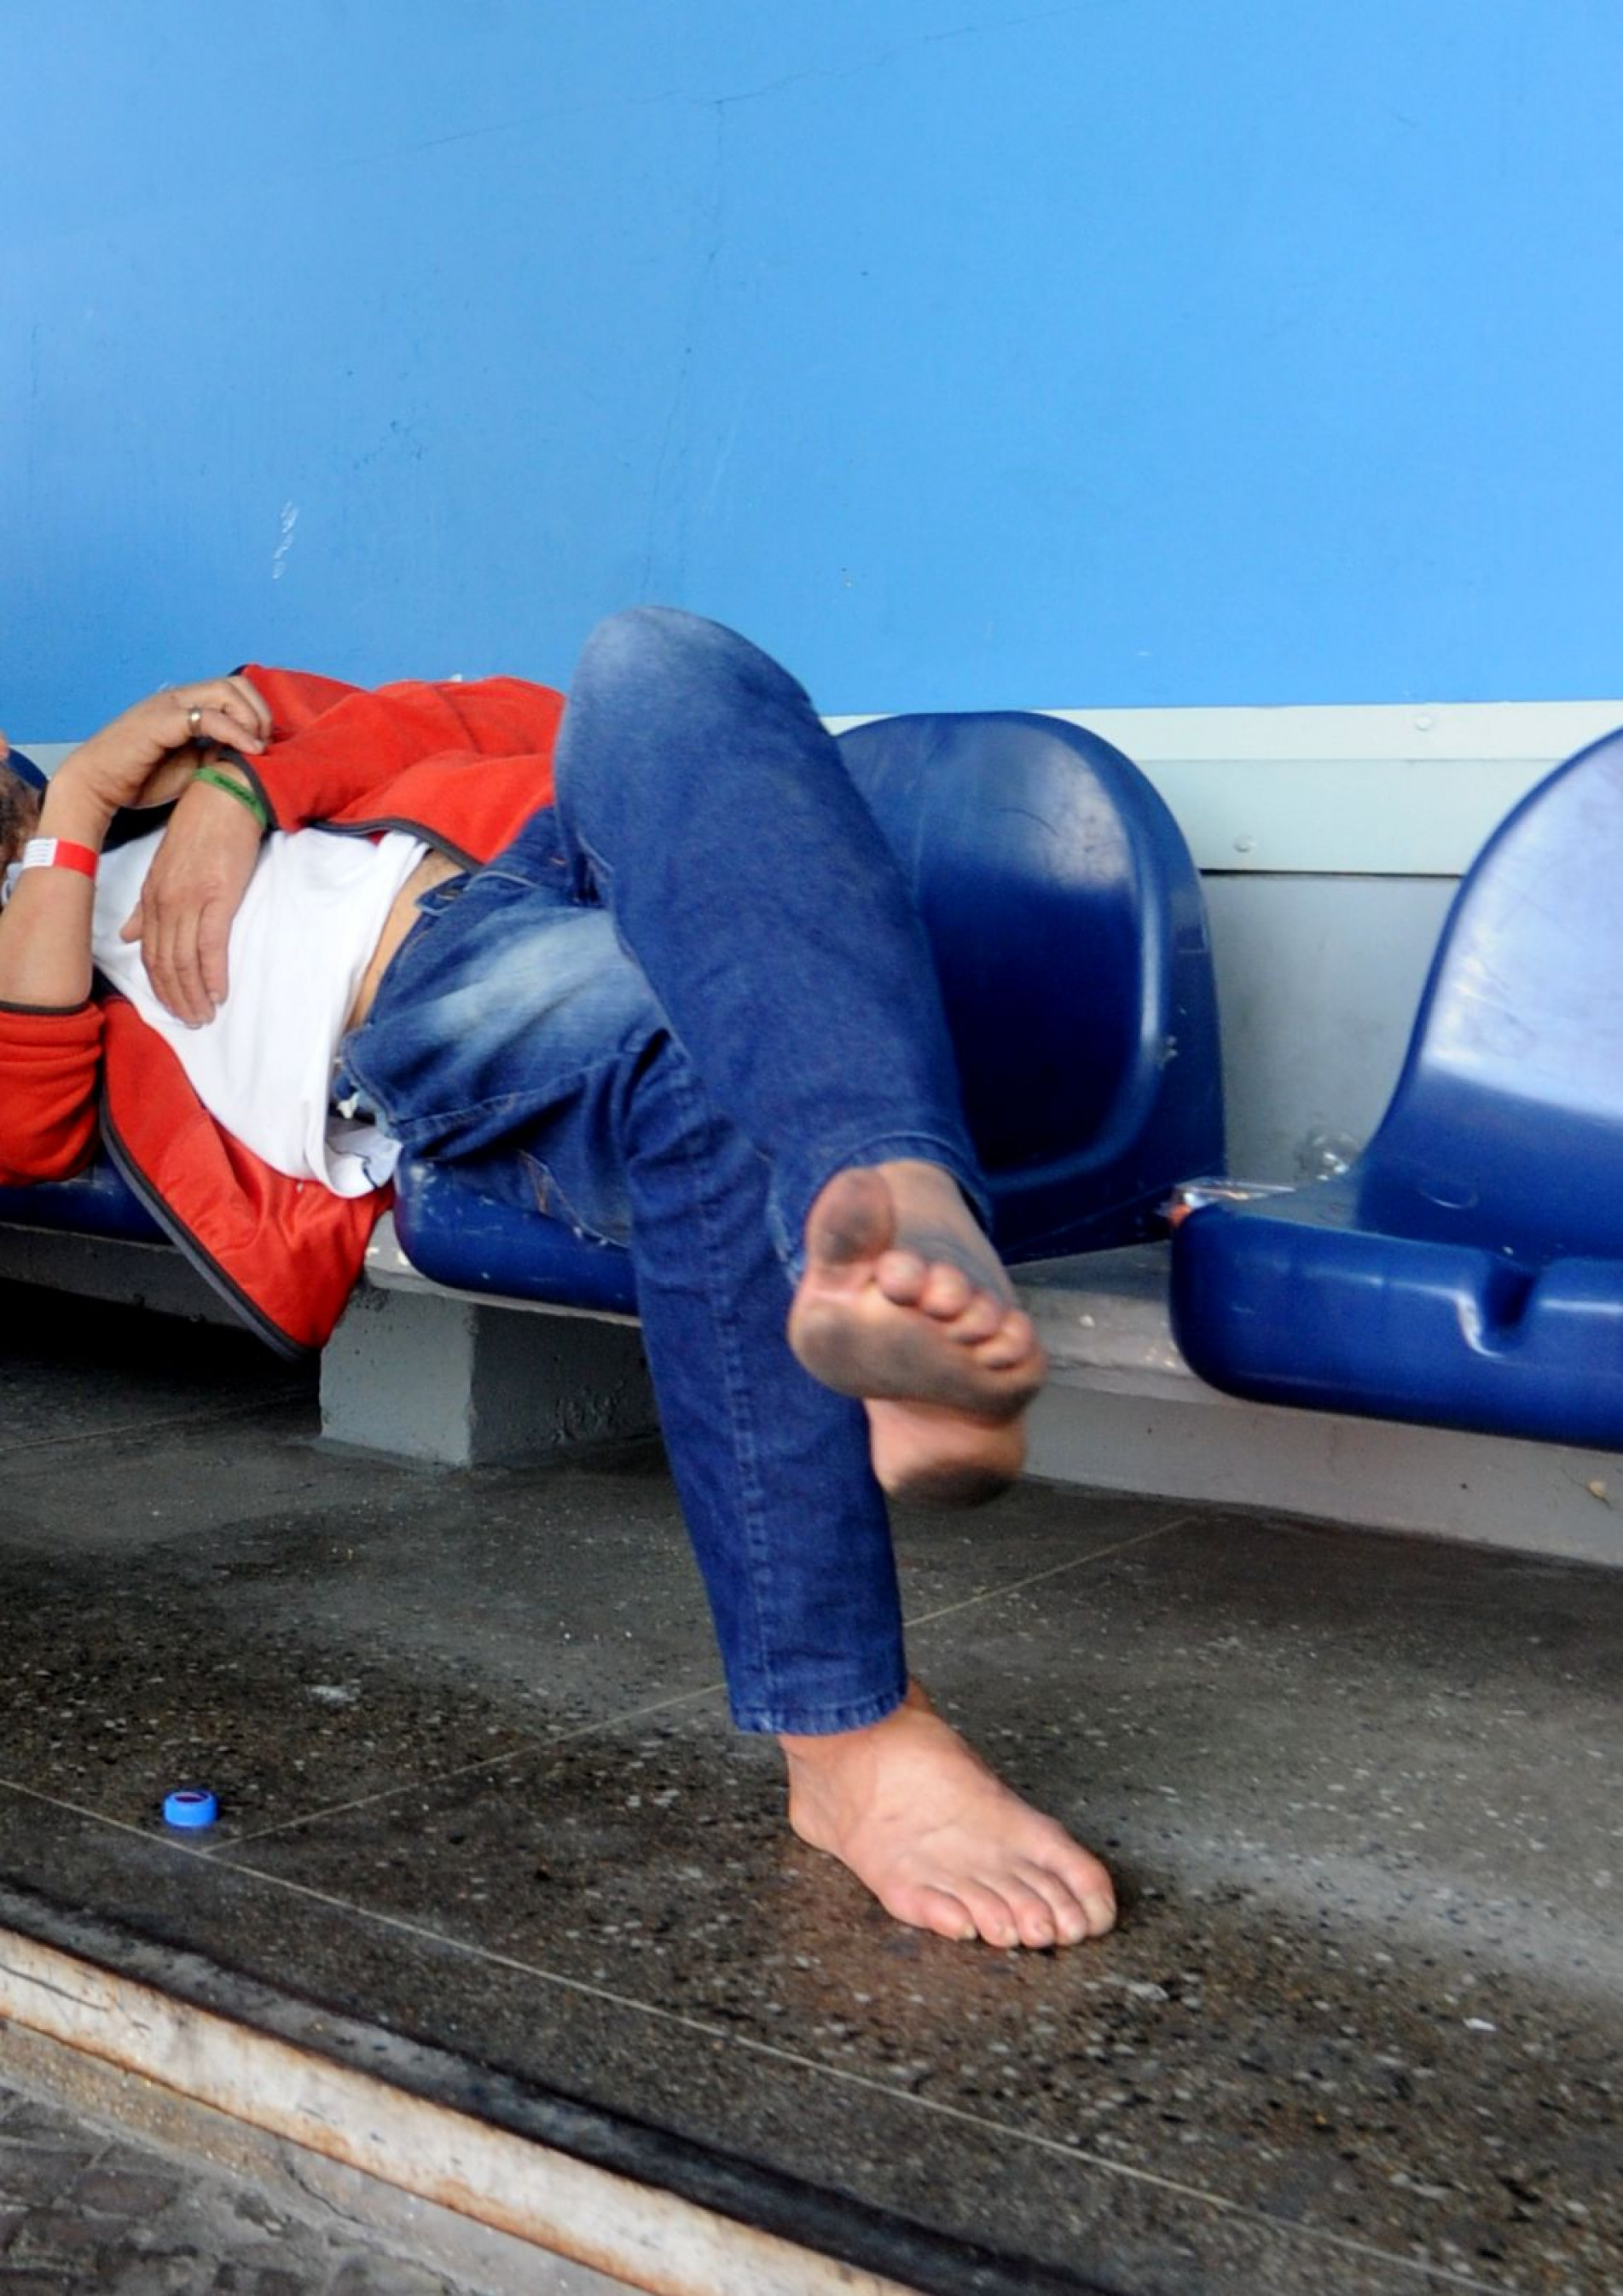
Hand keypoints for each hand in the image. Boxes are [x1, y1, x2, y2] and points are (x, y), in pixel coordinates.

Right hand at [58, 676, 270, 819]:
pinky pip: (208, 716)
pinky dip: (235, 731)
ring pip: (226, 691)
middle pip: (235, 684)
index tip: (266, 745)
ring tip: (258, 748)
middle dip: (261, 712)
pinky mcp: (161, 721)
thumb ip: (216, 754)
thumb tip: (247, 755)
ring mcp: (168, 706)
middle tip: (266, 744)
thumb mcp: (192, 767)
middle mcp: (178, 698)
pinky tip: (249, 750)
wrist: (98, 785)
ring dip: (252, 718)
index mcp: (184, 705)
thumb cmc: (140, 778)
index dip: (257, 713)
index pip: (232, 691)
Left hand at [118, 756, 266, 1024]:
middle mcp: (165, 901)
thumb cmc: (202, 827)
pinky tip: (220, 993)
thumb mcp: (165, 867)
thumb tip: (127, 935)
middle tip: (192, 1021)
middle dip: (176, 997)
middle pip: (164, 962)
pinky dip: (213, 974)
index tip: (172, 1007)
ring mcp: (190, 900)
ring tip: (205, 1015)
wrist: (226, 796)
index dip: (159, 985)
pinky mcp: (218, 897)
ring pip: (184, 960)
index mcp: (152, 895)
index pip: (149, 951)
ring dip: (194, 993)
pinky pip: (211, 946)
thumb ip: (146, 905)